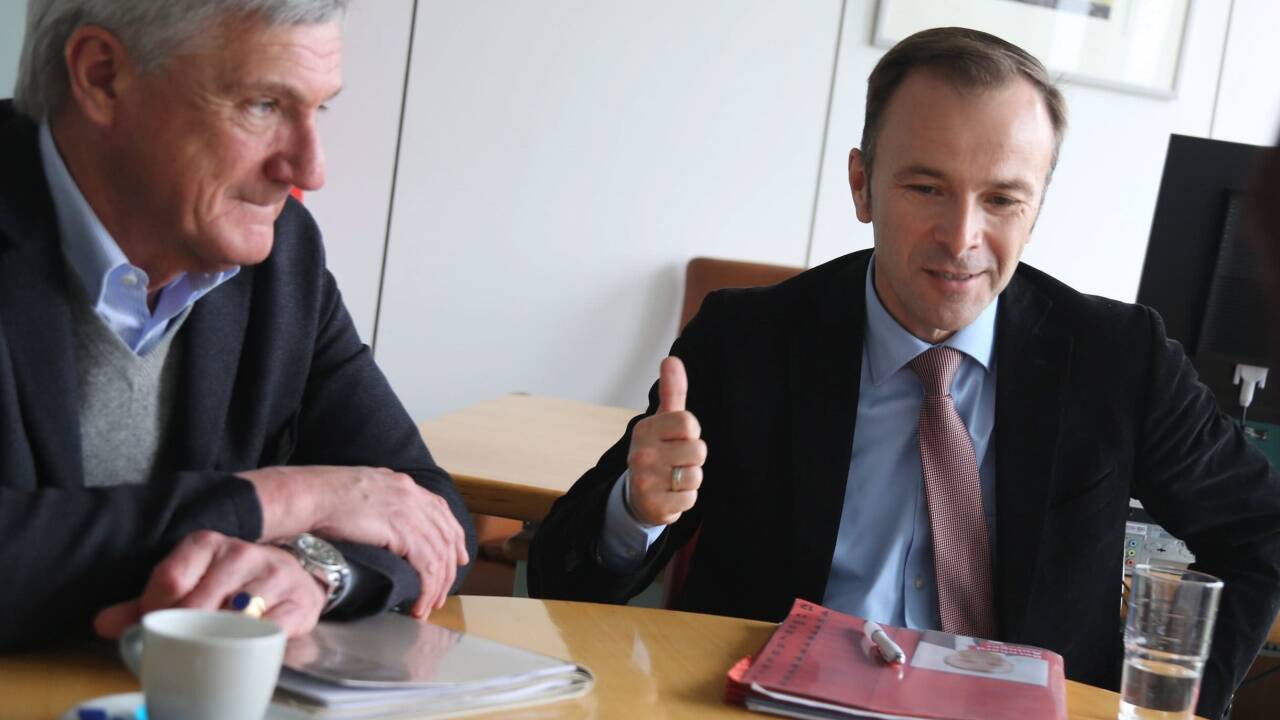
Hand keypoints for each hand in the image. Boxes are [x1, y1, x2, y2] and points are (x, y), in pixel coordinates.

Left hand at [94, 530, 324, 638]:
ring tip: (209, 645)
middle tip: (178, 643)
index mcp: (208, 543)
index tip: (153, 624)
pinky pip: (270, 631)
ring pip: (236, 617)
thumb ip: (145, 603)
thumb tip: (102, 624)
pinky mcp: (298, 603)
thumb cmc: (229, 581)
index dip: (153, 610)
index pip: (170, 579)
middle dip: (183, 630)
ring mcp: (274, 576)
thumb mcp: (188, 581)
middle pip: (199, 603)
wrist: (290, 575)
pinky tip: (243, 644)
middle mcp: (243, 553)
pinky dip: (252, 643)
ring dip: (217, 638)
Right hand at [240, 465, 469, 618]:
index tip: (458, 555)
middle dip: (449, 567)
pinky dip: (427, 589)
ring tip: (429, 605)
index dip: (453, 535)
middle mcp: (412, 495)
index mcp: (402, 484)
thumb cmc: (319, 496)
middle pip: (446, 535)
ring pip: (440, 555)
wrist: (308, 496)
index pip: (441, 511)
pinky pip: (427, 567)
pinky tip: (419, 605)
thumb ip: (377, 503)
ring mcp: (410, 512)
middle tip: (443, 591)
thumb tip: (378, 521)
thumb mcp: (358, 491)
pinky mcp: (403, 532)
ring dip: (437, 585)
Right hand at [625, 356, 706, 525]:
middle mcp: (641, 453)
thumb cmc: (657, 450)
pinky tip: (670, 494)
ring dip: (690, 479)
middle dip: (693, 458)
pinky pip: (690, 498)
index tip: (678, 438)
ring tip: (672, 478)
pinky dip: (684, 498)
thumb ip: (671, 391)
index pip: (689, 423)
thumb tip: (672, 359)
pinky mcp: (654, 505)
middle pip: (698, 450)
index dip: (690, 432)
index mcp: (645, 429)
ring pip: (695, 476)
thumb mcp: (662, 420)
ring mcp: (646, 480)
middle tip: (676, 460)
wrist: (636, 496)